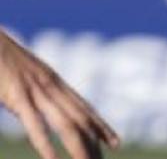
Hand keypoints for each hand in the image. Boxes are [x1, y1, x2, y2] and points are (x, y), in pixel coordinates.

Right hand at [0, 30, 119, 158]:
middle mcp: (51, 85)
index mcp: (53, 81)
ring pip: (65, 124)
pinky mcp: (17, 95)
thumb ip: (32, 93)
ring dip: (79, 148)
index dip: (100, 126)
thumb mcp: (22, 78)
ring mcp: (36, 90)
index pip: (84, 107)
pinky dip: (46, 145)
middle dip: (95, 141)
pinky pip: (35, 124)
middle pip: (81, 118)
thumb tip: (34, 109)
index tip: (115, 142)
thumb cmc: (1, 60)